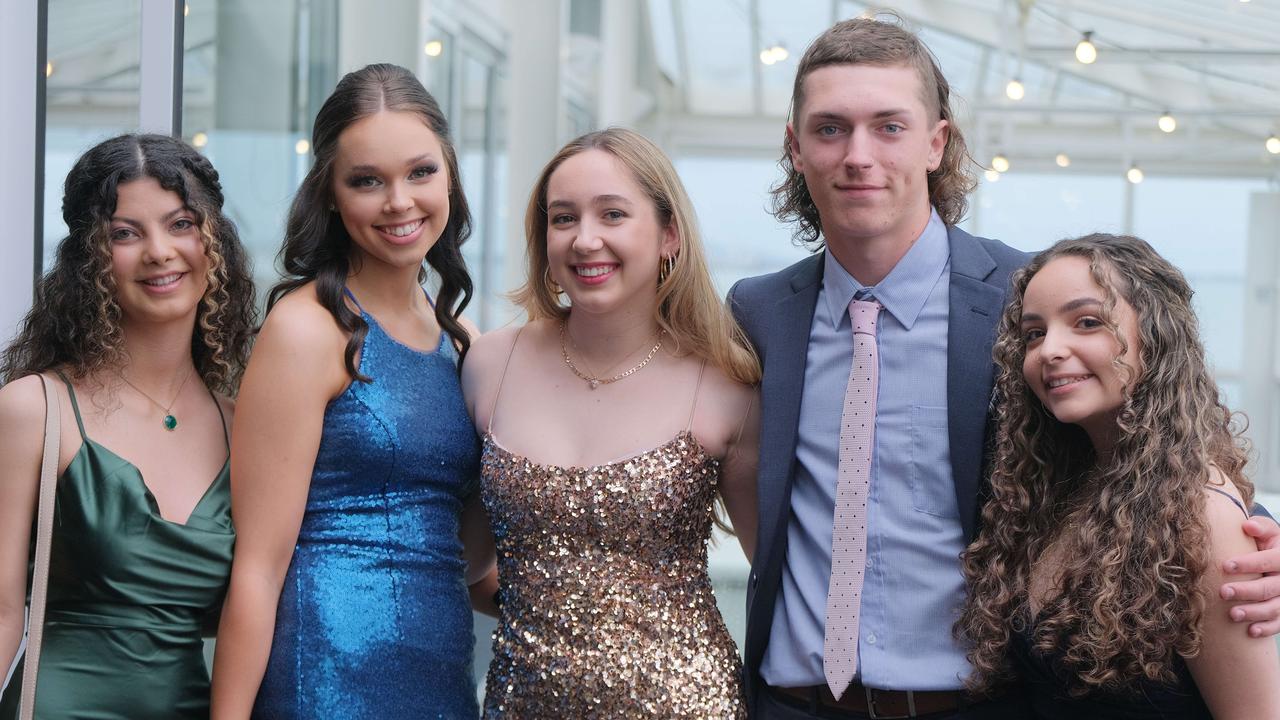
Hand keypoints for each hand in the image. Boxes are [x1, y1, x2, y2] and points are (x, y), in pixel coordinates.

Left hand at [1221, 516, 1279, 637]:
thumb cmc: (1269, 544)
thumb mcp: (1269, 533)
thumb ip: (1261, 528)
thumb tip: (1248, 525)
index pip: (1269, 560)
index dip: (1248, 563)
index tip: (1225, 566)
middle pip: (1270, 587)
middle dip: (1246, 591)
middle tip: (1223, 592)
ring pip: (1276, 608)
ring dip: (1254, 613)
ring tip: (1232, 614)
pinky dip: (1267, 628)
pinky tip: (1251, 631)